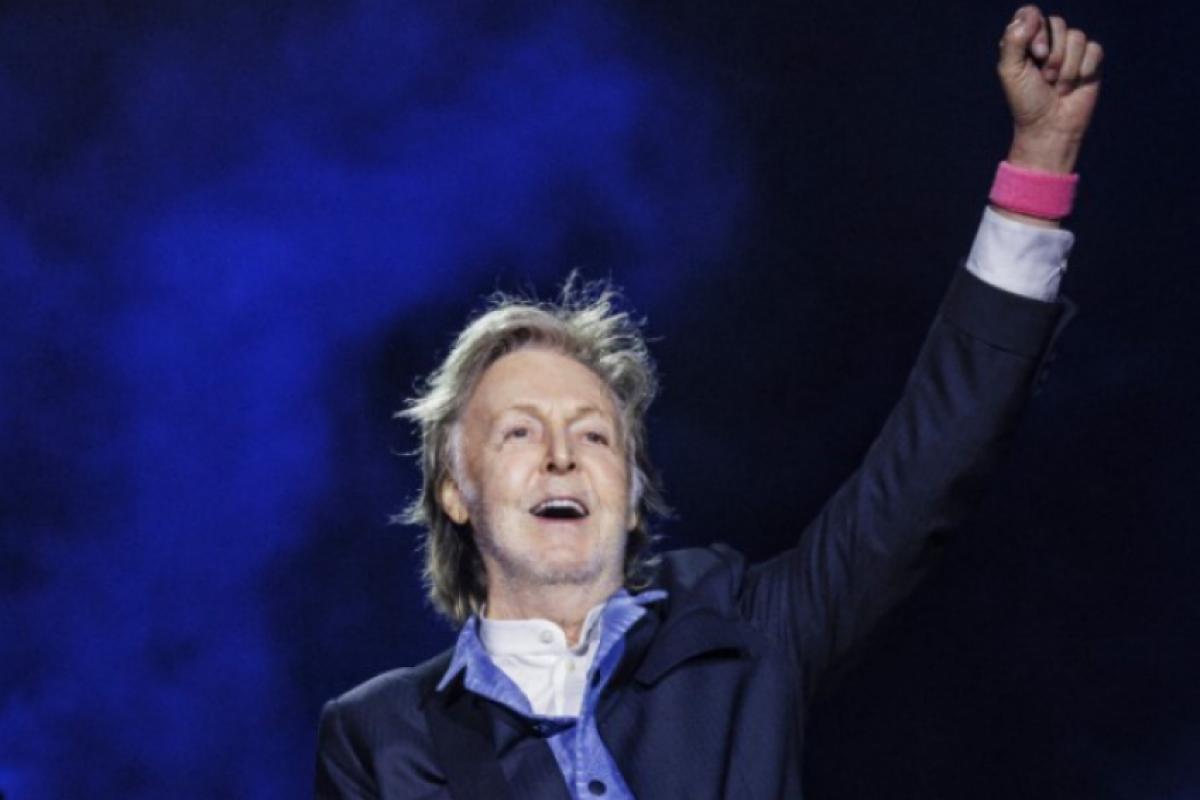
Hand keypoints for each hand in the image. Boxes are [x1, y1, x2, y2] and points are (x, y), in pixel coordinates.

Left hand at [998, 6, 1103, 173]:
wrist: (1049, 126)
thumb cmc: (1026, 101)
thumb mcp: (1011, 71)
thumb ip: (1014, 41)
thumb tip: (1030, 16)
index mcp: (1024, 41)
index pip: (1031, 14)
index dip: (1036, 30)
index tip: (1035, 54)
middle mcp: (1048, 41)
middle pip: (1057, 23)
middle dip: (1052, 54)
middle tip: (1045, 77)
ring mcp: (1070, 50)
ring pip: (1077, 37)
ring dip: (1066, 67)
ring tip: (1057, 86)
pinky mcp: (1090, 60)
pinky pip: (1094, 49)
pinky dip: (1083, 70)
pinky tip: (1075, 85)